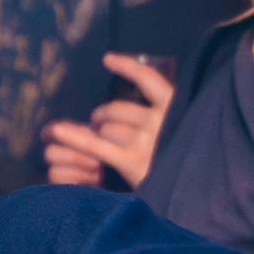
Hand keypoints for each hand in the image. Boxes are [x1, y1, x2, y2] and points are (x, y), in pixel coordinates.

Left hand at [39, 53, 174, 188]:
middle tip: (102, 128)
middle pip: (118, 110)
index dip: (128, 68)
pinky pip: (96, 144)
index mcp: (176, 110)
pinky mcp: (132, 161)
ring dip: (98, 134)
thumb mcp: (181, 133)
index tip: (107, 59)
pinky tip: (58, 130)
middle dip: (104, 117)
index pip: (150, 80)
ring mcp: (147, 141)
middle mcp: (162, 122)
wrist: (196, 195)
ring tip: (103, 144)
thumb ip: (161, 118)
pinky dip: (76, 136)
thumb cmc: (184, 162)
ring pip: (107, 128)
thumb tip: (122, 110)